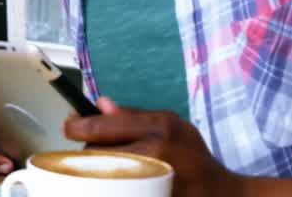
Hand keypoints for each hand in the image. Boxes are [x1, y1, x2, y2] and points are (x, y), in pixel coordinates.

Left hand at [65, 97, 241, 196]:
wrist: (222, 193)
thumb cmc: (192, 155)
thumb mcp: (170, 124)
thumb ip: (134, 115)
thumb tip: (99, 104)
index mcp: (159, 127)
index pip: (102, 126)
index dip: (77, 126)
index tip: (68, 126)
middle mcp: (156, 152)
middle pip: (98, 153)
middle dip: (88, 151)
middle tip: (90, 150)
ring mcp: (153, 180)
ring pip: (102, 174)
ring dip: (97, 169)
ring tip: (108, 167)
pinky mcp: (152, 195)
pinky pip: (115, 190)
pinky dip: (109, 185)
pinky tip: (113, 182)